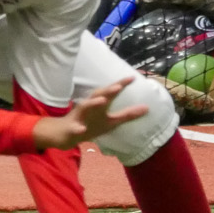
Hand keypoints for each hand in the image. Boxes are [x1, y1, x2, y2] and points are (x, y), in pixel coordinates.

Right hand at [31, 79, 149, 150]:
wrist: (65, 134)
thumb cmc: (91, 123)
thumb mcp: (111, 121)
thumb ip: (127, 115)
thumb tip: (147, 108)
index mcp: (99, 104)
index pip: (111, 92)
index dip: (121, 84)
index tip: (132, 78)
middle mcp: (89, 106)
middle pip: (98, 95)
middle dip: (108, 90)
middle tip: (119, 86)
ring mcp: (80, 116)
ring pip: (85, 107)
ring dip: (93, 103)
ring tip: (102, 101)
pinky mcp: (72, 128)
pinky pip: (75, 128)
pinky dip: (78, 128)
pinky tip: (81, 129)